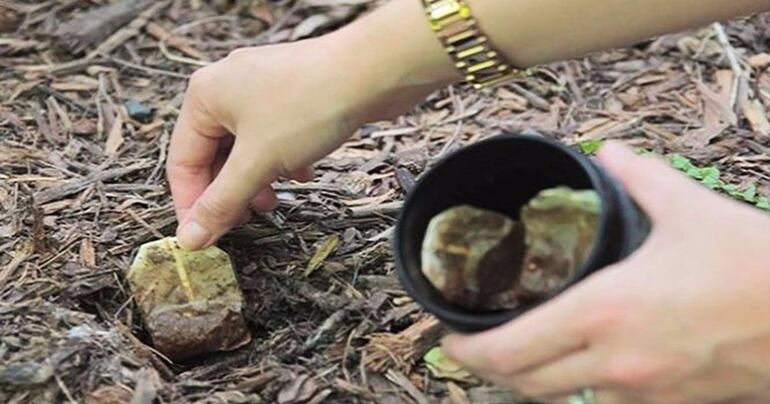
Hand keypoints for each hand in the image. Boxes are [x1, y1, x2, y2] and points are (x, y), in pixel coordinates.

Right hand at [167, 0, 456, 249]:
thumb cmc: (310, 106)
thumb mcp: (258, 163)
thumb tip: (191, 238)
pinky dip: (282, 160)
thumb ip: (222, 202)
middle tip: (244, 222)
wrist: (372, 72)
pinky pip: (275, 134)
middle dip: (230, 192)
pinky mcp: (292, 92)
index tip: (203, 237)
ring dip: (257, 179)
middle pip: (215, 154)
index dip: (192, 204)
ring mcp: (262, 86)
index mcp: (205, 96)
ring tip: (274, 203)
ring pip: (247, 146)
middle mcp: (228, 86)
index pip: (183, 161)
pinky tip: (302, 173)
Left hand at [442, 142, 769, 402]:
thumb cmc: (754, 267)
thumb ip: (638, 178)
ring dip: (530, 379)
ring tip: (519, 351)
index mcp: (603, 311)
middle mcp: (613, 362)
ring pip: (560, 399)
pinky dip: (578, 387)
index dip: (465, 350)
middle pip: (523, 383)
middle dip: (487, 367)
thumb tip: (611, 153)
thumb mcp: (689, 209)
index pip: (507, 350)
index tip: (446, 338)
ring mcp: (641, 393)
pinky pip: (605, 403)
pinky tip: (579, 363)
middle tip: (471, 345)